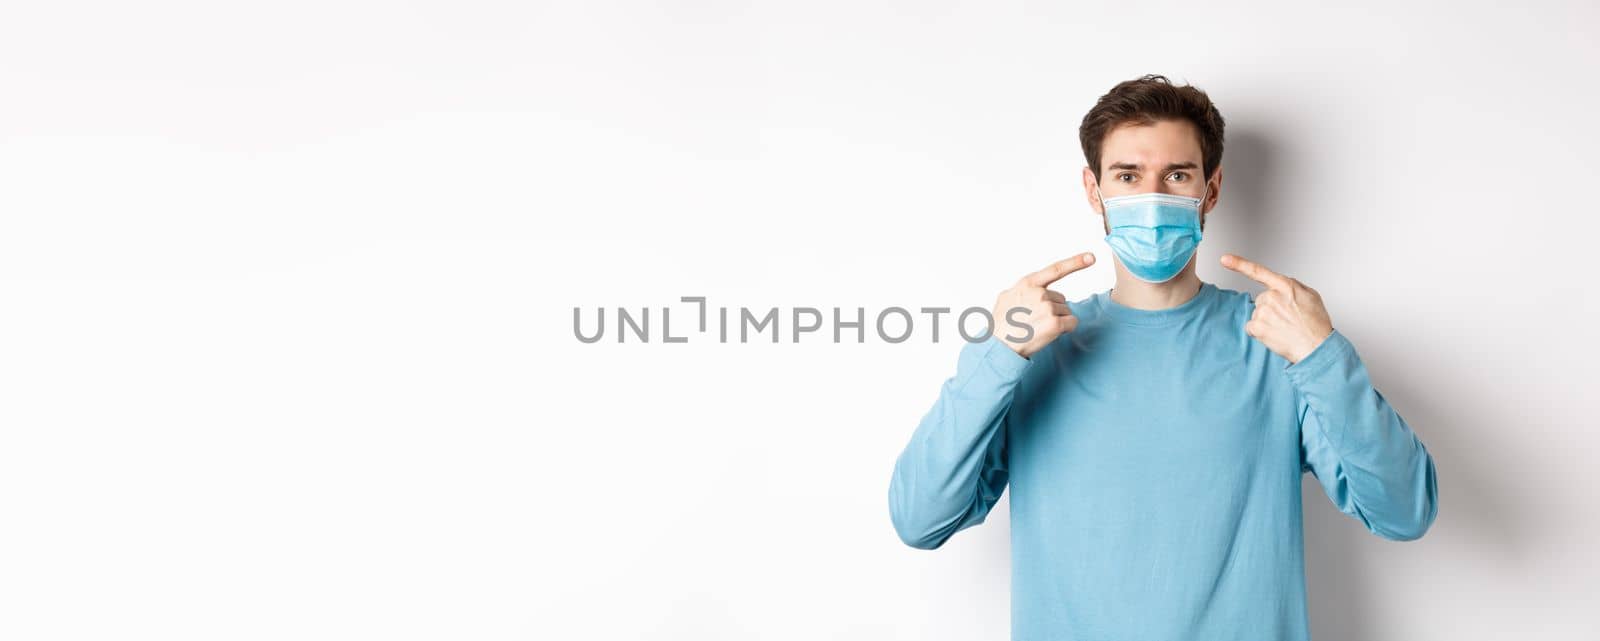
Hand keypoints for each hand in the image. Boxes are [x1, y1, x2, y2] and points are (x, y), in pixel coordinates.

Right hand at [991, 253, 1094, 358]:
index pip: (1056, 269)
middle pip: (1061, 299)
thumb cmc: (1000, 325)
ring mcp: (1048, 308)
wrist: (999, 346)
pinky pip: (1072, 323)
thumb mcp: (1005, 298)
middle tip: (1035, 321)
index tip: (1091, 257)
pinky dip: (1066, 329)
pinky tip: (1050, 333)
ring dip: (1057, 320)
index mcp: (1028, 284)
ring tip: (1038, 328)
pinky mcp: (1055, 324)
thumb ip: (1022, 290)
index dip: (1075, 262)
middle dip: (1053, 309)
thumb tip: (1031, 291)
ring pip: (1066, 312)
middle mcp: (1039, 293)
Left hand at [1220, 253, 1334, 364]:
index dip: (1239, 264)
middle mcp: (1272, 296)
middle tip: (1288, 319)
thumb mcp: (1311, 296)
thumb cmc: (1315, 324)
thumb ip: (1293, 285)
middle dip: (1272, 309)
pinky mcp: (1257, 326)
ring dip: (1267, 321)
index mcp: (1285, 286)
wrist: (1316, 346)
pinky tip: (1275, 335)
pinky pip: (1251, 327)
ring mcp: (1263, 311)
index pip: (1258, 272)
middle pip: (1262, 300)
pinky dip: (1260, 332)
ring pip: (1258, 314)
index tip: (1225, 259)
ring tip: (1285, 328)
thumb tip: (1281, 284)